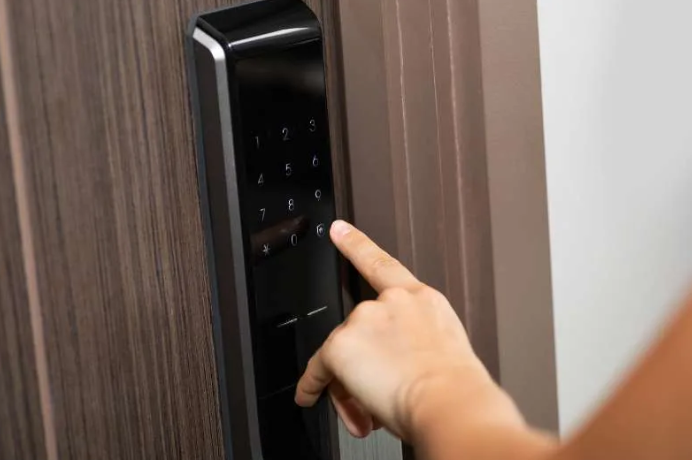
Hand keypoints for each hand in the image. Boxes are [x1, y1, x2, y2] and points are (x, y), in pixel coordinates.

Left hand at [294, 220, 490, 439]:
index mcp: (422, 301)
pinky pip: (318, 369)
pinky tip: (309, 395)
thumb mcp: (442, 354)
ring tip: (369, 412)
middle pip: (360, 332)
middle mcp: (392, 302)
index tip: (338, 229)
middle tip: (373, 399)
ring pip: (343, 356)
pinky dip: (312, 386)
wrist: (450, 402)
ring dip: (349, 385)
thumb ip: (413, 348)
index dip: (357, 244)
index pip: (384, 265)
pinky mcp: (342, 344)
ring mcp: (365, 319)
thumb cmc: (455, 389)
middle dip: (363, 367)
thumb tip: (392, 372)